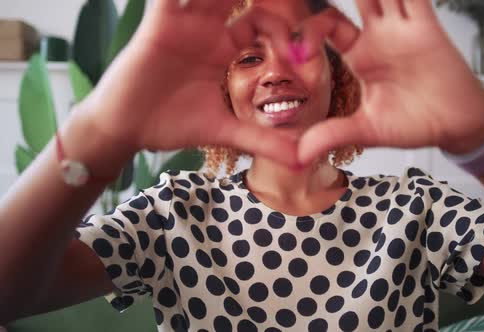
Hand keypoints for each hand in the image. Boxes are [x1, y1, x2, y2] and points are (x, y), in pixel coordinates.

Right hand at [81, 0, 297, 166]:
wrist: (125, 129)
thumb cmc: (169, 125)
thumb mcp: (225, 131)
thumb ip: (263, 141)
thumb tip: (303, 161)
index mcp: (224, 50)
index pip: (261, 24)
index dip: (284, 31)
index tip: (301, 54)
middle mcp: (207, 31)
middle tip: (294, 2)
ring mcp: (183, 24)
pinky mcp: (159, 24)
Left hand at [296, 0, 483, 164]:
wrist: (456, 125)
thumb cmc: (415, 123)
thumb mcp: (367, 130)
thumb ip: (332, 135)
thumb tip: (297, 156)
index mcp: (361, 56)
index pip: (328, 27)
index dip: (310, 30)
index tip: (297, 49)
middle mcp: (379, 36)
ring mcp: (402, 29)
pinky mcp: (426, 28)